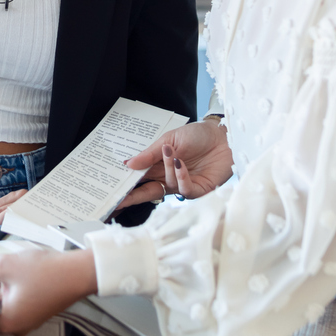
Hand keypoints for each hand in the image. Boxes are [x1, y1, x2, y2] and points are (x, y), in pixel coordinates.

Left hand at [0, 248, 96, 335]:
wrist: (79, 272)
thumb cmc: (44, 272)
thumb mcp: (6, 265)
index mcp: (7, 323)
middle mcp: (17, 328)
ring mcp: (28, 321)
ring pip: (2, 306)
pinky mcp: (37, 312)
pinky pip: (15, 304)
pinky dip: (9, 291)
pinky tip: (9, 275)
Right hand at [115, 119, 233, 209]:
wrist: (224, 136)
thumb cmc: (197, 135)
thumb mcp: (169, 139)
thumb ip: (150, 154)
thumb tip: (128, 164)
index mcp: (159, 166)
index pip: (139, 179)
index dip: (127, 186)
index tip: (112, 191)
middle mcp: (169, 178)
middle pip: (147, 192)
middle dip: (133, 197)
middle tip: (120, 200)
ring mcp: (183, 185)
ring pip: (167, 186)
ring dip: (167, 169)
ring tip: (171, 153)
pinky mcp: (199, 190)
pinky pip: (185, 190)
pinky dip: (181, 176)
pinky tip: (181, 163)